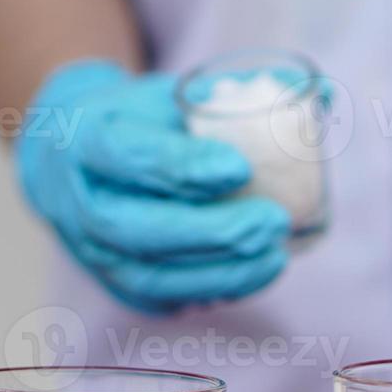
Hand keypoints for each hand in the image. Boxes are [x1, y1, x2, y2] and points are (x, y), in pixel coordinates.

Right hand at [16, 60, 290, 315]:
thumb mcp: (166, 93)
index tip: (240, 168)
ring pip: (151, 275)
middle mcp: (79, 203)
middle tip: (272, 222)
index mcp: (86, 140)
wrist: (70, 158)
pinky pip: (164, 298)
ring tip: (275, 255)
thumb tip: (322, 96)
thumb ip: (233, 95)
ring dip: (219, 272)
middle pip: (137, 228)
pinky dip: (211, 290)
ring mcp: (93, 252)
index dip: (183, 167)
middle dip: (211, 231)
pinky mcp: (116, 284)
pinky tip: (253, 274)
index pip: (129, 157)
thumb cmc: (136, 121)